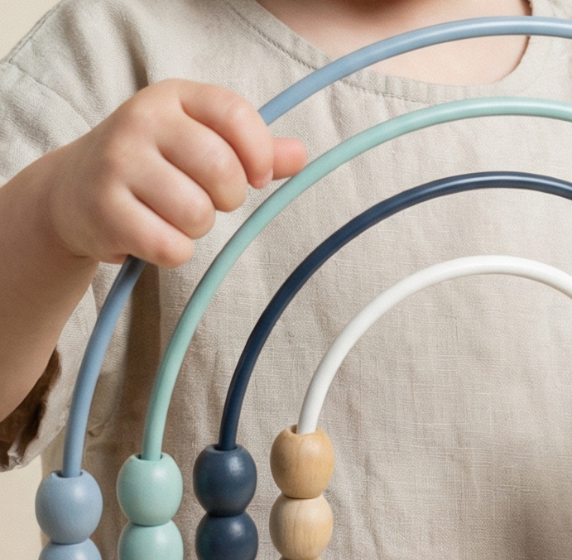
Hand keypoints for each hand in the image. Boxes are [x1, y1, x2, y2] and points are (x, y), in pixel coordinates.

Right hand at [43, 79, 306, 267]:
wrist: (72, 193)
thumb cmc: (151, 167)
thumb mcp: (198, 143)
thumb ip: (252, 150)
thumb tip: (301, 155)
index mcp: (174, 97)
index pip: (235, 114)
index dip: (259, 154)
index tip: (258, 177)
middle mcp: (141, 121)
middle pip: (222, 171)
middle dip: (227, 199)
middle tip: (205, 200)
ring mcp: (118, 163)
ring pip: (197, 214)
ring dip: (196, 228)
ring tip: (170, 216)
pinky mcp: (104, 210)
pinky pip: (171, 247)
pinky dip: (172, 252)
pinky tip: (151, 235)